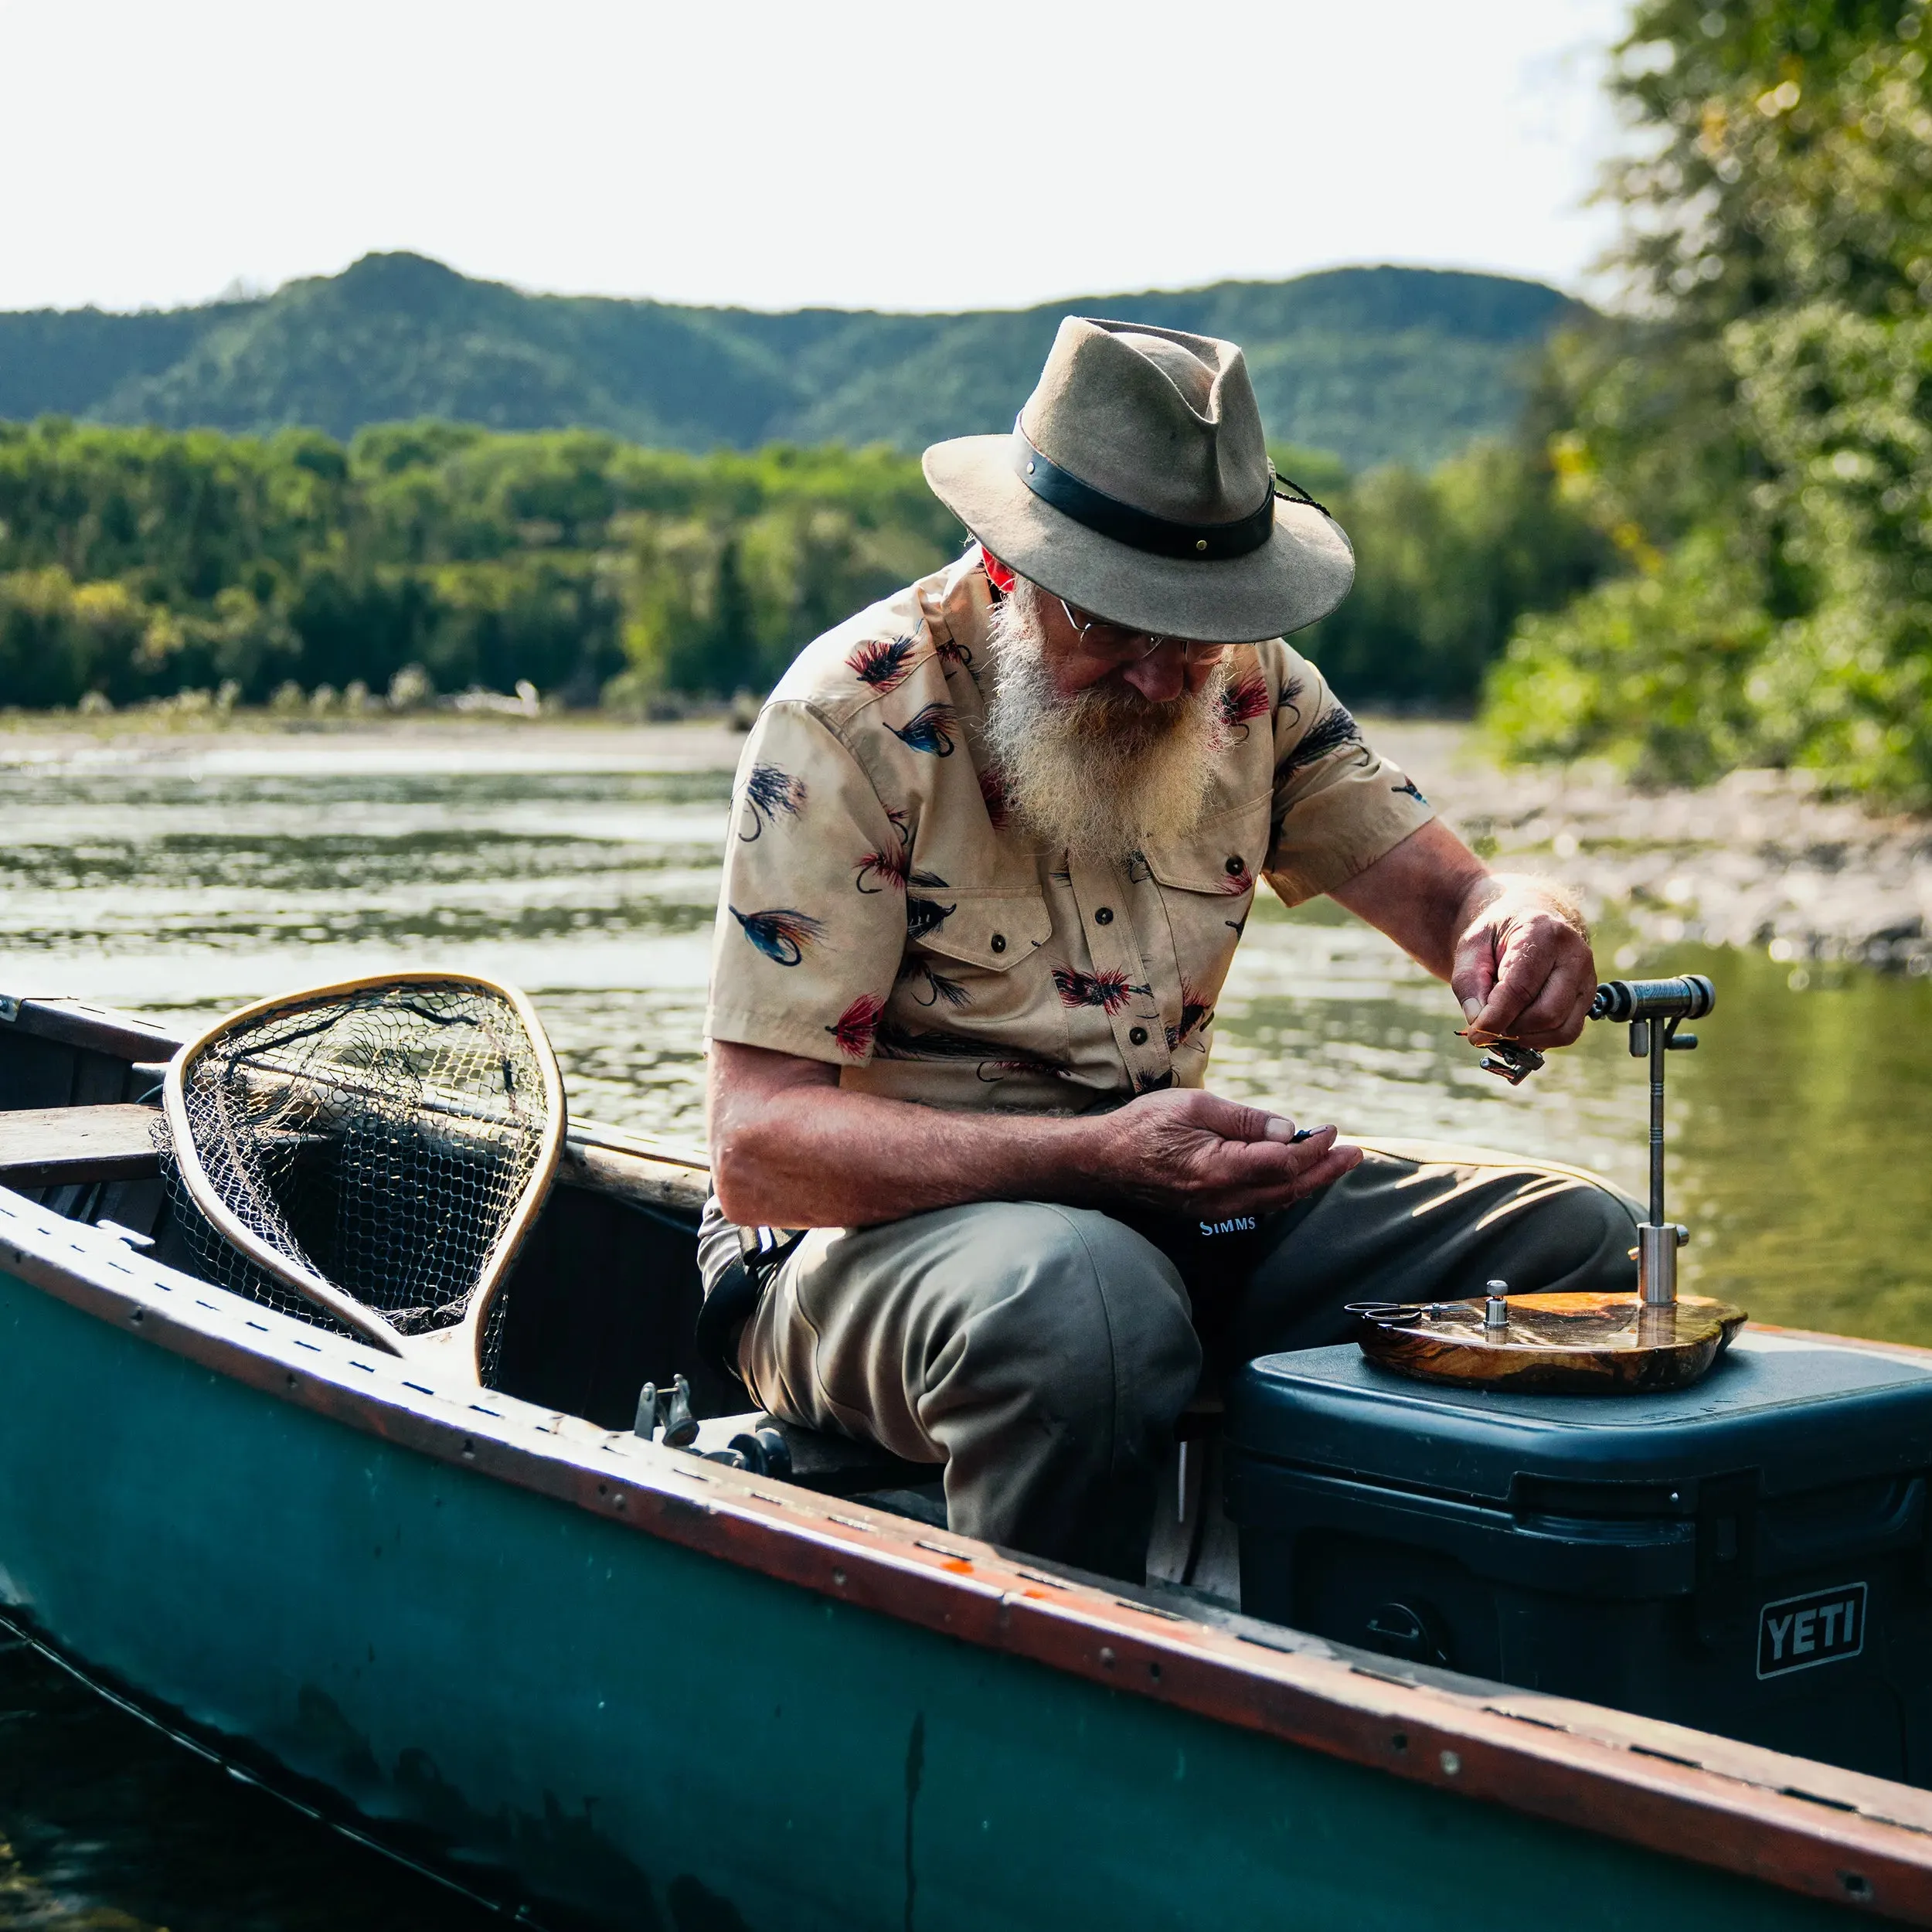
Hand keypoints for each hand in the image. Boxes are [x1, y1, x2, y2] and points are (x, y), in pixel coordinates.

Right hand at [1090, 1089, 1360, 1220]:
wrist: (1103, 1161)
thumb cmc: (1143, 1126)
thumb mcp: (1194, 1105)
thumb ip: (1242, 1118)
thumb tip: (1287, 1129)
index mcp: (1218, 1169)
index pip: (1283, 1163)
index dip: (1313, 1148)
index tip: (1331, 1130)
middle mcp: (1222, 1198)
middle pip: (1288, 1190)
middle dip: (1325, 1171)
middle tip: (1354, 1154)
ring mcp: (1216, 1210)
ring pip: (1276, 1201)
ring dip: (1309, 1182)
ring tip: (1335, 1163)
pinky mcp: (1209, 1212)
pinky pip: (1259, 1204)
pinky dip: (1284, 1190)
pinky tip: (1295, 1176)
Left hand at [1451, 878, 1596, 1048]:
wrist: (1530, 920)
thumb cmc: (1498, 935)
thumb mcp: (1471, 947)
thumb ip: (1469, 983)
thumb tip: (1480, 1024)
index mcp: (1542, 933)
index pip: (1520, 989)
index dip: (1495, 1018)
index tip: (1475, 1034)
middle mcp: (1574, 955)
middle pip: (1546, 1013)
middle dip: (1512, 1028)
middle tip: (1488, 1026)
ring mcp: (1587, 977)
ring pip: (1561, 1029)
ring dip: (1526, 1037)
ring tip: (1503, 1024)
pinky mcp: (1589, 996)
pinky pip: (1568, 1032)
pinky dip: (1541, 1039)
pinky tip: (1521, 1027)